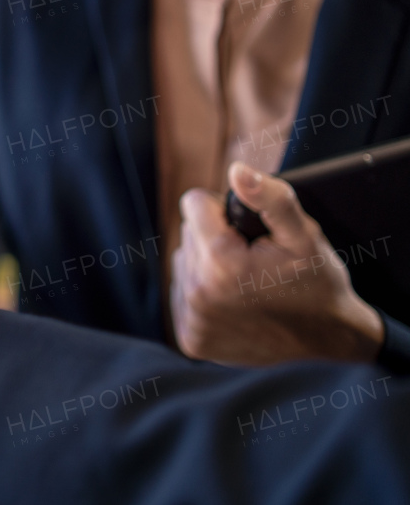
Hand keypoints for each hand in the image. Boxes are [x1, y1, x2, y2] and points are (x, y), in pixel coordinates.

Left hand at [171, 161, 383, 365]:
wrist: (328, 339)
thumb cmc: (318, 284)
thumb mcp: (305, 236)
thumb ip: (271, 198)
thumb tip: (237, 171)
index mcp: (220, 263)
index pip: (194, 203)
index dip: (223, 210)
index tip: (248, 231)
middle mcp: (197, 293)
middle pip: (188, 233)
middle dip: (216, 238)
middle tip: (252, 258)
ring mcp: (192, 321)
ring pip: (184, 263)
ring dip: (207, 265)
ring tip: (244, 280)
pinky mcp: (191, 340)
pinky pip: (183, 295)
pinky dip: (203, 293)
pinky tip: (233, 302)